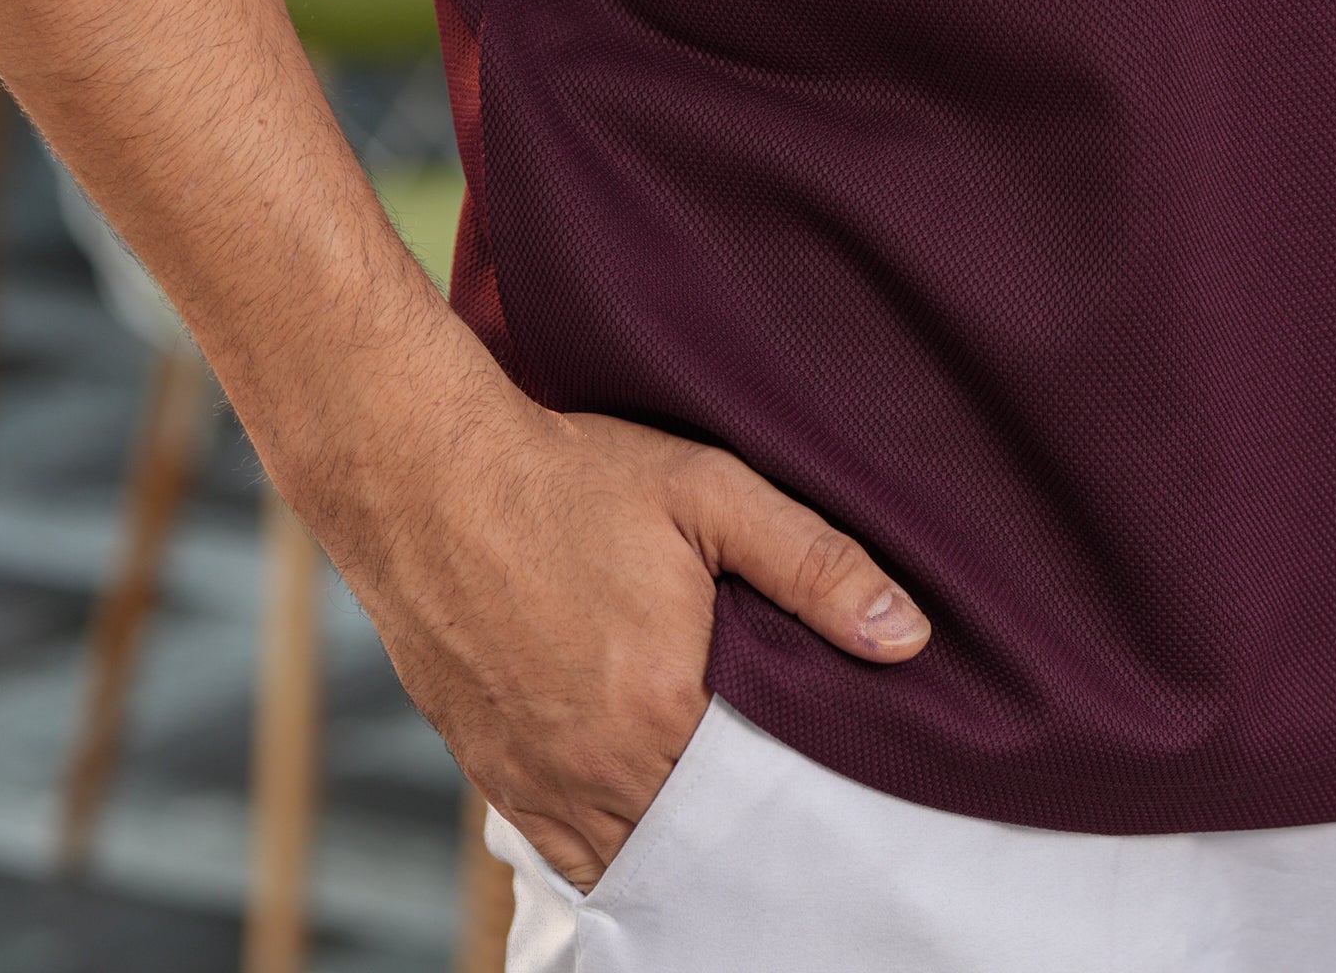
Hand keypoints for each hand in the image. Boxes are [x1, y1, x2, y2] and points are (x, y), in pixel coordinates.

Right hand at [303, 381, 929, 889]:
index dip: (802, 796)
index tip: (832, 776)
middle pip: (700, 845)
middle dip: (744, 828)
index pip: (762, 805)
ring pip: (631, 859)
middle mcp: (595, 772)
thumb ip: (816, 566)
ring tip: (720, 796)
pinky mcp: (492, 778)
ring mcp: (536, 785)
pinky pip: (568, 852)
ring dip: (677, 840)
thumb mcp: (709, 492)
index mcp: (660, 712)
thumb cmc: (569, 477)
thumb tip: (909, 637)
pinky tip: (644, 803)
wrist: (426, 477)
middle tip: (780, 786)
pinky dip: (612, 841)